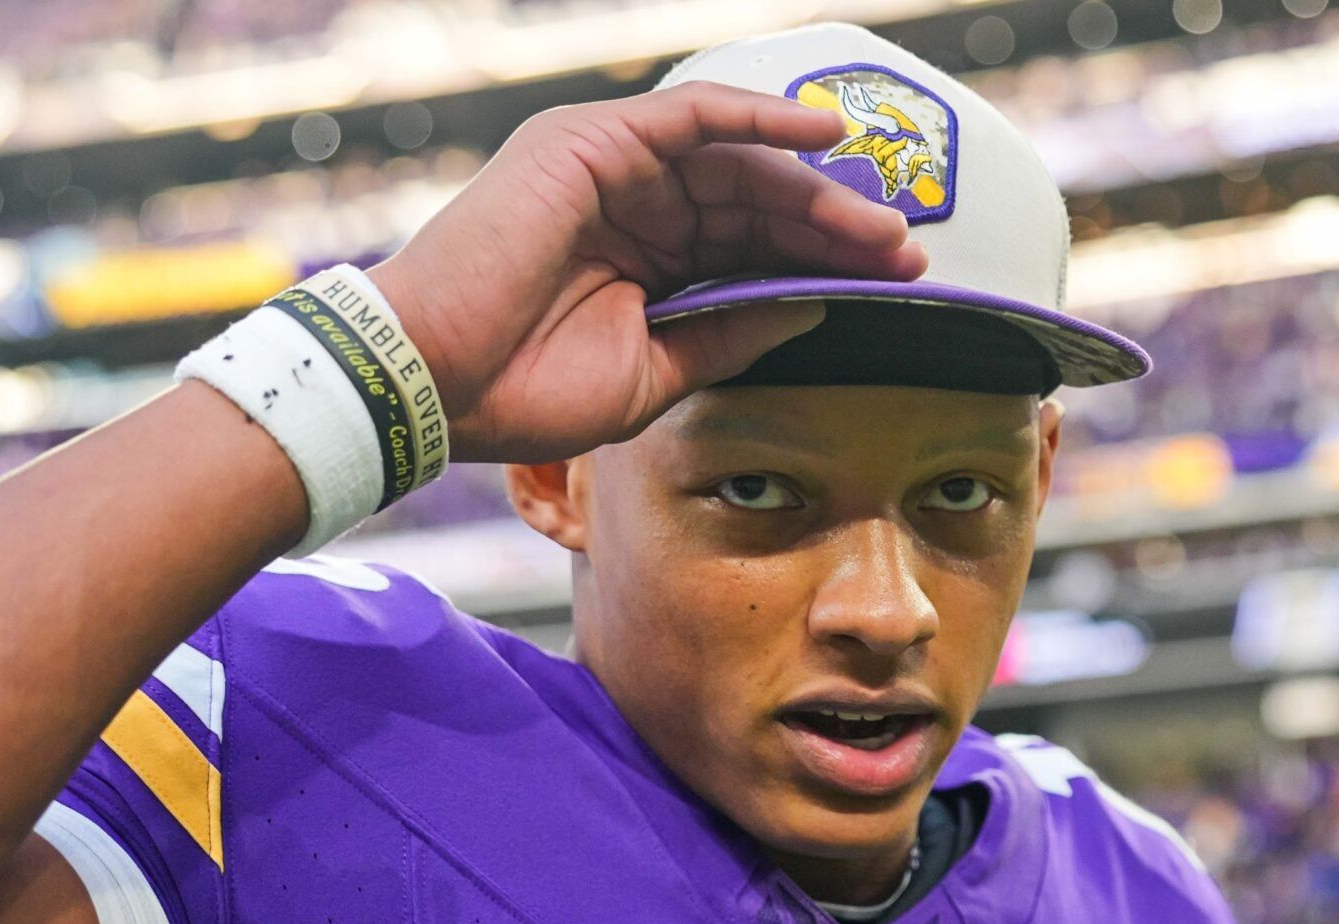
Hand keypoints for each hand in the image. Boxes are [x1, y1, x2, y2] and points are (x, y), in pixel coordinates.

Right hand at [370, 82, 927, 461]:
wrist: (434, 383)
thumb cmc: (523, 391)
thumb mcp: (655, 370)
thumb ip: (730, 330)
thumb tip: (813, 304)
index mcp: (641, 259)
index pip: (749, 244)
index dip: (821, 260)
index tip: (894, 281)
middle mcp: (630, 203)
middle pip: (755, 199)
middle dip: (833, 224)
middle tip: (905, 250)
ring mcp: (611, 167)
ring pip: (736, 161)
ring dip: (813, 186)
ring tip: (877, 220)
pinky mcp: (592, 142)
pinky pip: (695, 116)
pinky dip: (761, 120)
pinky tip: (825, 138)